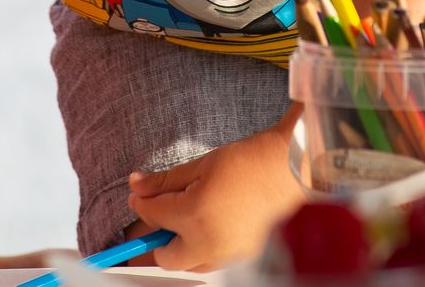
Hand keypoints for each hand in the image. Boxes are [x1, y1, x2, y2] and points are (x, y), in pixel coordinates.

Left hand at [127, 119, 304, 270]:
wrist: (288, 168)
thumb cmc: (247, 162)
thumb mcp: (199, 165)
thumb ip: (164, 181)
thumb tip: (136, 185)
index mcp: (193, 215)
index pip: (153, 216)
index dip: (142, 202)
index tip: (139, 194)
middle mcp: (208, 242)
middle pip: (167, 257)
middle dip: (159, 237)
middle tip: (162, 213)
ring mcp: (227, 253)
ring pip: (191, 262)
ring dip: (182, 245)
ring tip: (190, 214)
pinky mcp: (242, 255)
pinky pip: (212, 259)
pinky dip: (204, 245)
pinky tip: (211, 220)